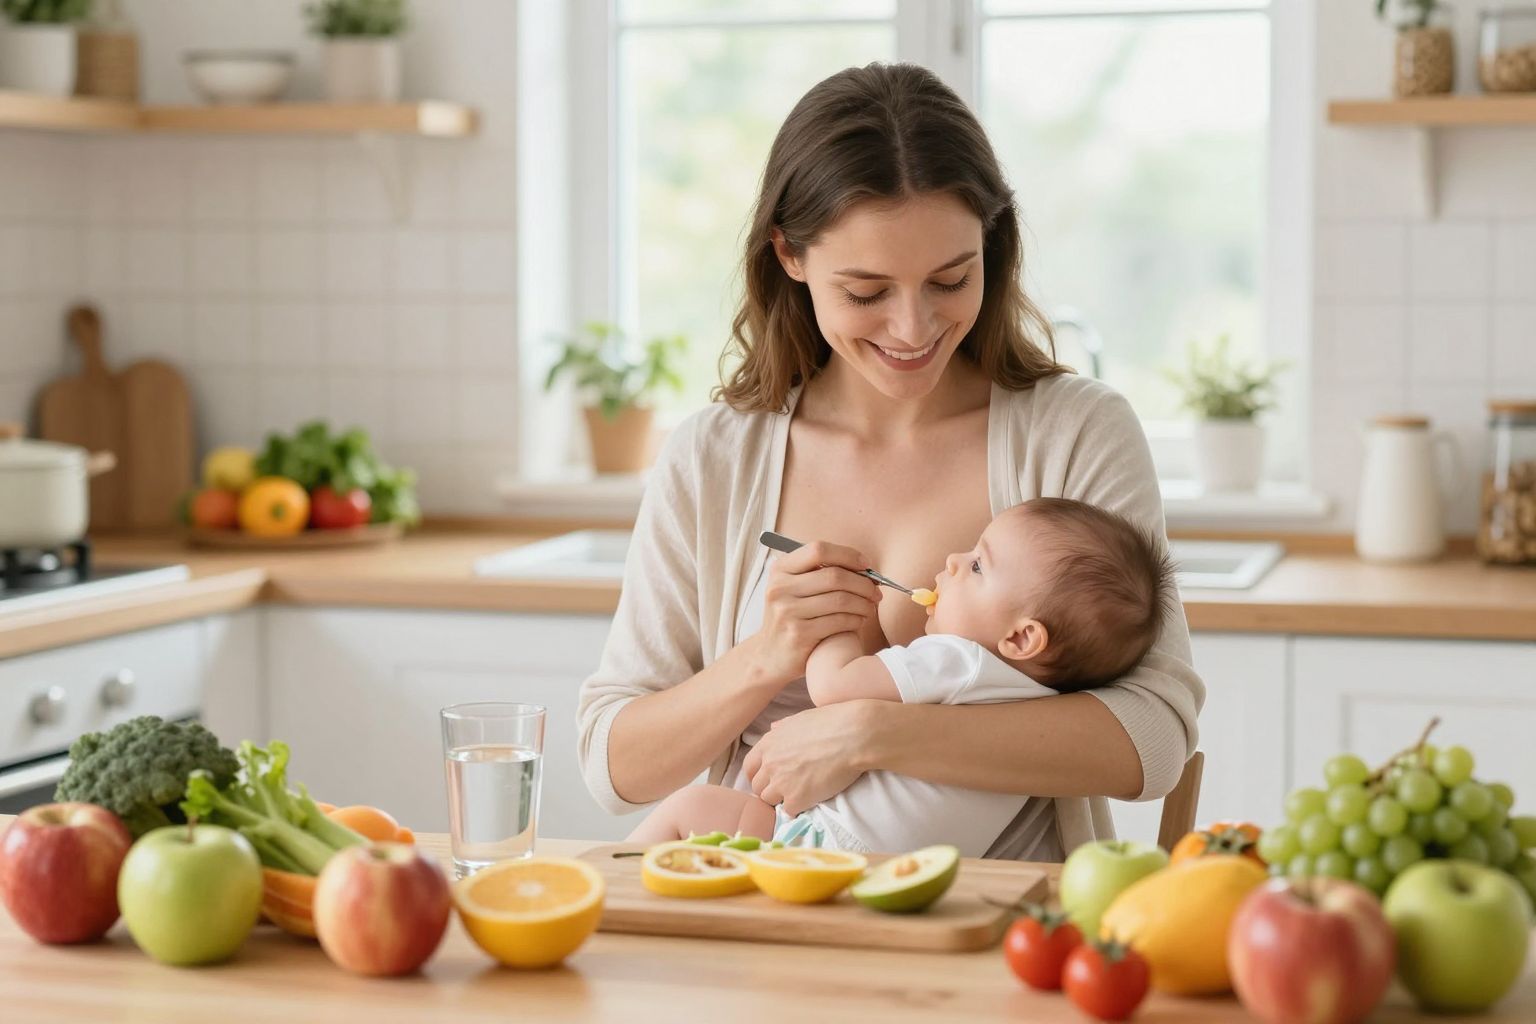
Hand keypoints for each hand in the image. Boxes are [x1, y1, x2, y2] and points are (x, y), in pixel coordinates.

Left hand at [742, 701, 880, 815]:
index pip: (749, 767)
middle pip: (758, 787)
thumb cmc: (832, 722)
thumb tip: (773, 728)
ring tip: (800, 794)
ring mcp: (781, 783)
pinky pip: (789, 810)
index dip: (758, 775)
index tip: (768, 779)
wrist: (854, 736)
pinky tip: (811, 799)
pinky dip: (798, 807)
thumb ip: (783, 727)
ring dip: (782, 799)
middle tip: (788, 788)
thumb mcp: (801, 718)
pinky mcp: (796, 799)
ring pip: (769, 801)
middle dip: (770, 789)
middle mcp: (770, 764)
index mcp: (768, 743)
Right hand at [748, 541, 881, 687]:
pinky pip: (839, 621)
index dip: (847, 555)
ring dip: (864, 603)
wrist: (770, 656)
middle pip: (834, 576)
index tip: (866, 565)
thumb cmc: (792, 618)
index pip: (818, 550)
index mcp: (780, 570)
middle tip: (876, 592)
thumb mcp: (794, 588)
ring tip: (870, 607)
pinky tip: (859, 621)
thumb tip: (864, 566)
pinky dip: (856, 619)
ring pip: (841, 599)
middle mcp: (780, 588)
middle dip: (863, 583)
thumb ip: (820, 573)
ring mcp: (787, 611)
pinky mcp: (799, 634)